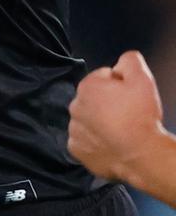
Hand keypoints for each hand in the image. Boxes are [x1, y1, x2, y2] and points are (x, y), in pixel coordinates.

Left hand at [68, 51, 168, 183]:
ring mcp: (73, 129)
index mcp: (87, 86)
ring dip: (99, 122)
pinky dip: (94, 142)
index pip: (103, 77)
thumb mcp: (143, 80)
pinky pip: (84, 141)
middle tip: (127, 115)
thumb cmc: (141, 116)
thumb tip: (122, 60)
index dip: (120, 85)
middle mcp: (74, 106)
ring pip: (87, 120)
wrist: (142, 156)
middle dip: (107, 103)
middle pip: (93, 99)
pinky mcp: (76, 149)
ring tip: (120, 132)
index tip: (130, 97)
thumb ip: (130, 61)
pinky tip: (110, 144)